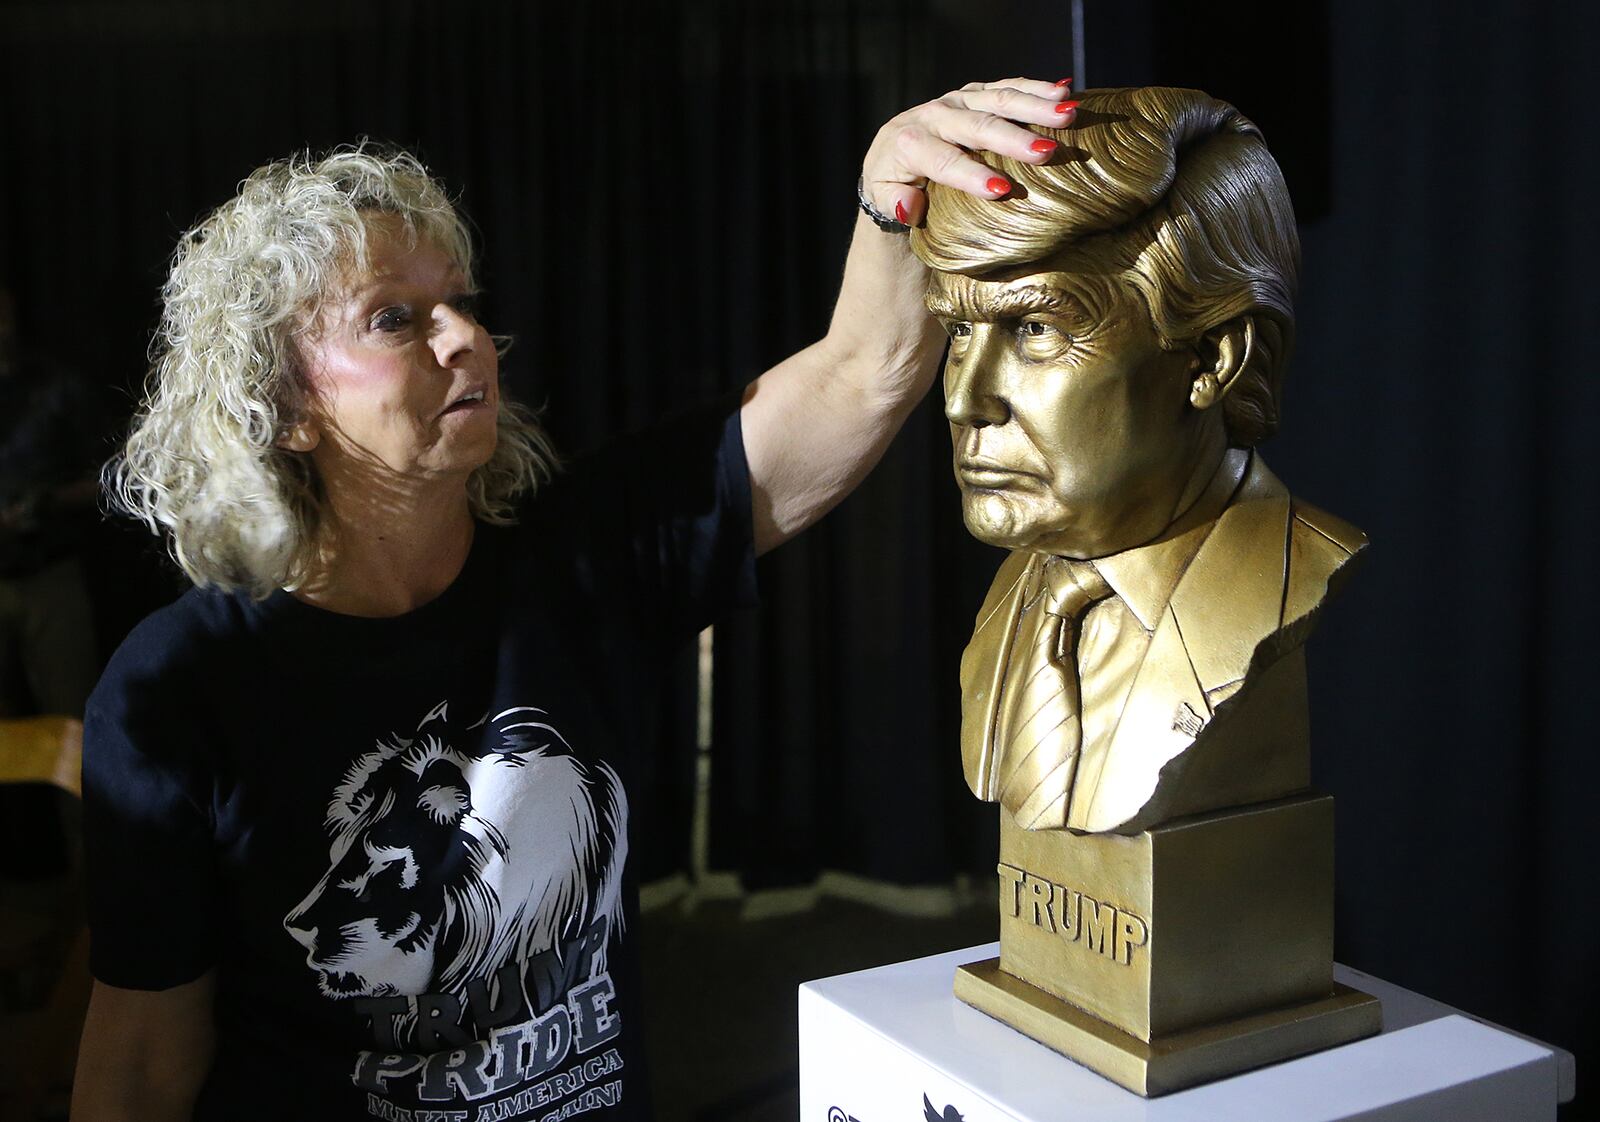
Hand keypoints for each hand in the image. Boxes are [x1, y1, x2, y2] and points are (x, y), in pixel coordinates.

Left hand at [861, 77, 1076, 226]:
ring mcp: (957, 101)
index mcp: (910, 143)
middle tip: (1048, 152)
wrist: (893, 153)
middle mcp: (934, 115)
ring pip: (998, 99)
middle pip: (978, 126)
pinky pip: (1007, 87)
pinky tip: (1065, 92)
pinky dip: (1036, 88)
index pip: (943, 160)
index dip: (971, 175)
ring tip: (1067, 113)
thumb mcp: (883, 199)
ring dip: (1035, 105)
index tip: (1001, 191)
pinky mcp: (974, 95)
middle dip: (1014, 138)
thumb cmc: (893, 186)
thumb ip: (893, 204)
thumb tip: (910, 205)